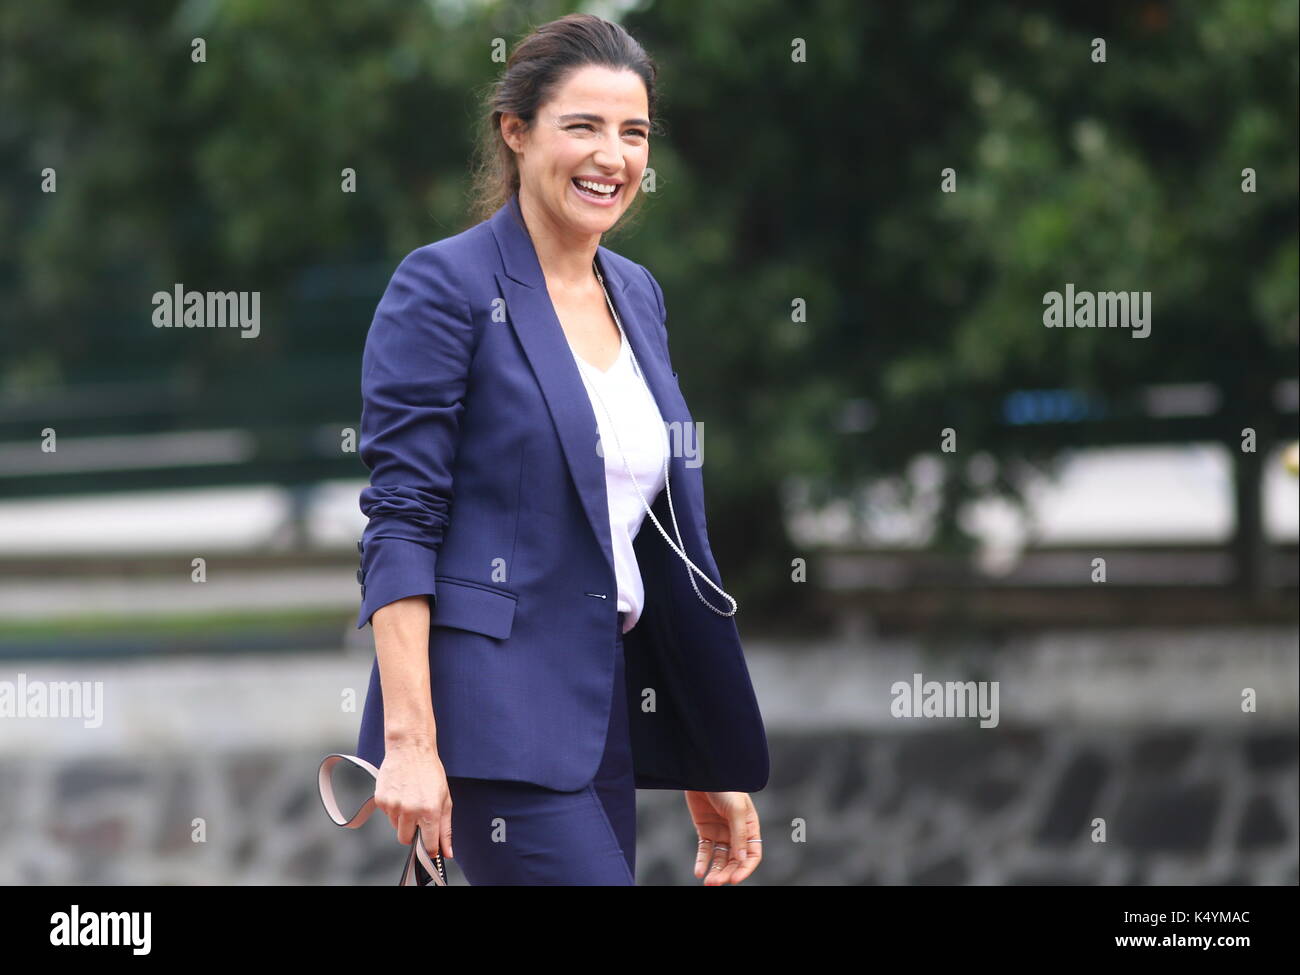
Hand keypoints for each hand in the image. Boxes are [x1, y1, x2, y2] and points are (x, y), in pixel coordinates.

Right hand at [374, 737, 453, 861]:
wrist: (410, 749)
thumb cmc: (429, 772)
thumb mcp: (444, 799)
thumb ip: (446, 829)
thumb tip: (447, 852)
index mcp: (429, 811)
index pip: (428, 845)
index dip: (430, 848)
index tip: (430, 848)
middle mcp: (410, 810)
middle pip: (406, 840)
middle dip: (413, 833)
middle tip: (418, 817)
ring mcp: (393, 806)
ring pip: (396, 827)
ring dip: (402, 819)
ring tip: (410, 799)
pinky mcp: (381, 800)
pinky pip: (387, 815)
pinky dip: (393, 809)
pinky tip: (400, 793)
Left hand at [684, 790, 761, 884]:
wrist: (703, 772)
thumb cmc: (725, 786)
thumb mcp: (736, 810)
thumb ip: (739, 835)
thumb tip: (742, 860)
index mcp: (750, 827)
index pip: (752, 854)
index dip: (745, 868)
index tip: (734, 880)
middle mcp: (737, 832)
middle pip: (735, 860)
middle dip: (727, 873)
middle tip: (715, 883)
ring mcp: (721, 832)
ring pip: (720, 858)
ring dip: (715, 871)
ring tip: (708, 882)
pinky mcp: (705, 830)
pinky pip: (705, 850)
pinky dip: (702, 862)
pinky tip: (699, 872)